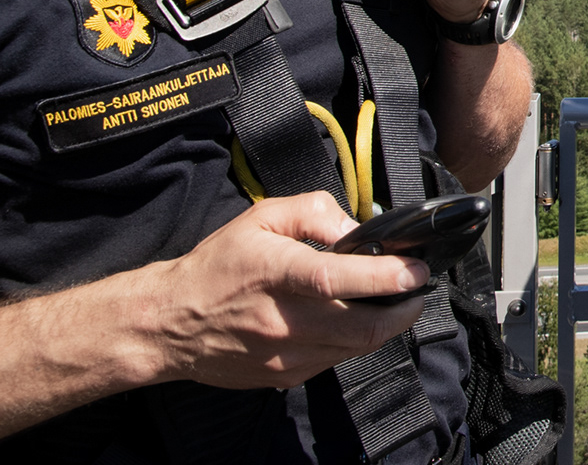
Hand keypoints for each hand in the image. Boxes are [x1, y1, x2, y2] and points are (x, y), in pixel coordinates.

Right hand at [143, 193, 428, 388]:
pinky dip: (355, 341)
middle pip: (362, 326)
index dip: (385, 277)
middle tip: (417, 290)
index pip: (337, 279)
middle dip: (405, 310)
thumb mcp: (260, 218)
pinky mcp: (284, 376)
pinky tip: (354, 320)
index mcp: (276, 274)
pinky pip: (336, 360)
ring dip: (386, 326)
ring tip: (394, 303)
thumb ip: (314, 211)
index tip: (416, 270)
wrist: (168, 324)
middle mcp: (283, 320)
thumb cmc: (216, 267)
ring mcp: (284, 355)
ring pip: (356, 348)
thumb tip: (355, 228)